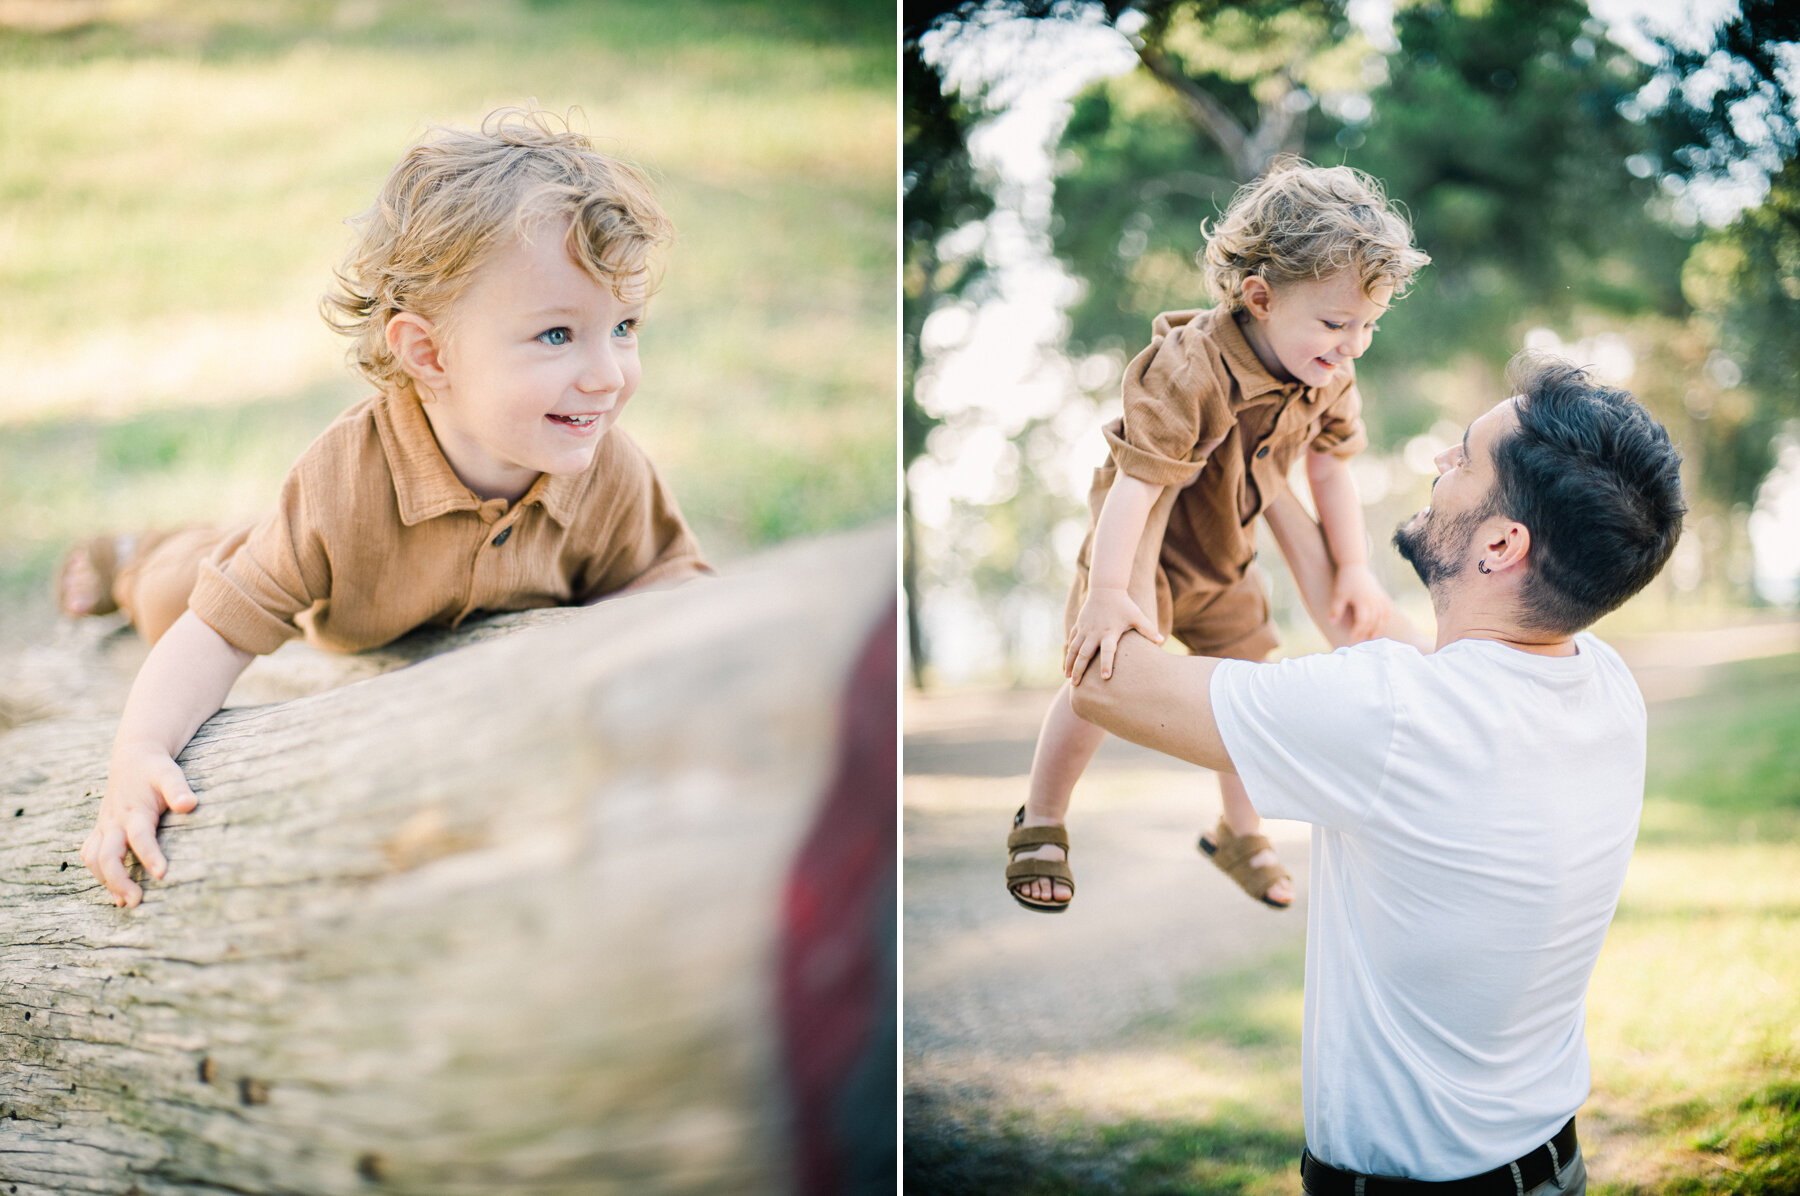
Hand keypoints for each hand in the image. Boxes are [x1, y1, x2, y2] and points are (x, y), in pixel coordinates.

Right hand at [81, 741, 197, 907]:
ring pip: (93, 859)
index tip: (163, 874)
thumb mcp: (169, 773)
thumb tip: (189, 805)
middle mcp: (115, 822)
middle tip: (137, 901)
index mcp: (134, 811)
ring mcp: (105, 827)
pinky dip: (98, 874)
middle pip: (107, 856)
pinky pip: (90, 855)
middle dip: (119, 880)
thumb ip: (178, 789)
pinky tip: (115, 892)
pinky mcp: (101, 830)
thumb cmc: (155, 769)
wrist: (133, 758)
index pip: (140, 837)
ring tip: (125, 902)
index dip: (150, 855)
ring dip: (106, 881)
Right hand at [1065, 585, 1162, 684]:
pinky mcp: (1079, 626)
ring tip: (1068, 678)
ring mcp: (1085, 629)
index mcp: (1110, 632)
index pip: (1108, 651)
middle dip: (1079, 669)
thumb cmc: (1124, 605)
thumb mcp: (1137, 616)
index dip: (1107, 664)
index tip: (1105, 678)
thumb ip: (1148, 630)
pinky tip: (1065, 664)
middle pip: (1084, 653)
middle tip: (1076, 685)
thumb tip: (1162, 641)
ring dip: (1070, 663)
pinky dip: (1067, 653)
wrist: (1106, 589)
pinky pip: (1071, 641)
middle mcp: (1095, 632)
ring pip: (1074, 649)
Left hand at [1329, 562, 1391, 642]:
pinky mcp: (1381, 595)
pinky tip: (1381, 625)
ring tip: (1373, 638)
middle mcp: (1373, 601)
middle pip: (1373, 621)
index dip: (1358, 631)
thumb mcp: (1338, 595)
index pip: (1363, 621)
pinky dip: (1385, 618)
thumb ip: (1336, 609)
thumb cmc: (1345, 581)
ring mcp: (1379, 598)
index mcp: (1363, 602)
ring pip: (1381, 617)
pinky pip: (1386, 610)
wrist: (1355, 565)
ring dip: (1378, 628)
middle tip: (1360, 642)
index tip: (1352, 638)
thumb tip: (1332, 623)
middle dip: (1366, 632)